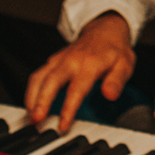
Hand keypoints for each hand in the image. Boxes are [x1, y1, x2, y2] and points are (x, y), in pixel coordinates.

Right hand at [25, 13, 134, 133]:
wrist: (105, 28)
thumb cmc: (115, 50)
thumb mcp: (125, 64)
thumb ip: (117, 80)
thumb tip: (110, 94)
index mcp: (90, 63)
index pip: (76, 88)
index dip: (68, 108)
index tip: (62, 126)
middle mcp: (71, 60)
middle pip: (51, 81)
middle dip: (41, 101)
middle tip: (36, 120)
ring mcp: (60, 59)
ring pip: (39, 77)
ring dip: (32, 97)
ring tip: (30, 118)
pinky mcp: (53, 61)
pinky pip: (38, 75)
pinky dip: (31, 91)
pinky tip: (31, 105)